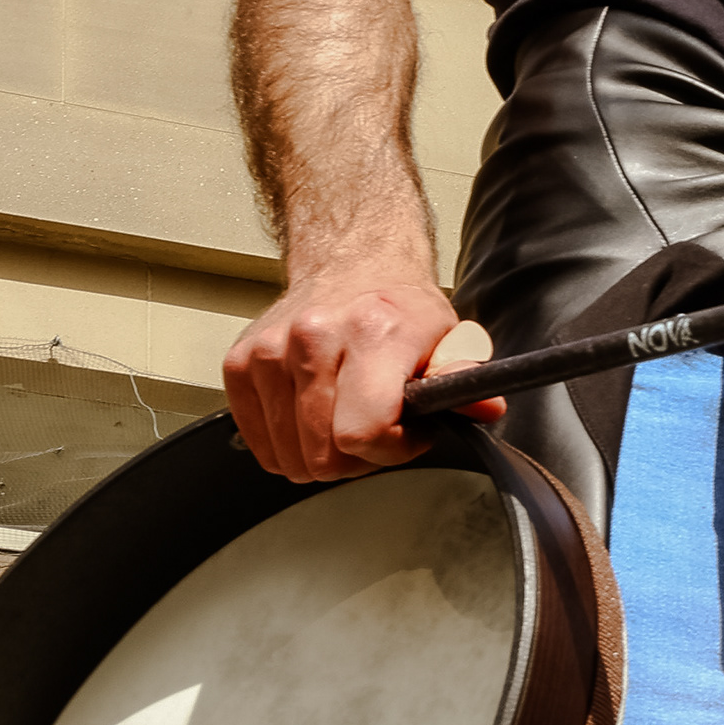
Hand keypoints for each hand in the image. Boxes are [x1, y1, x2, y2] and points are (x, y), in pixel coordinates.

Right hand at [220, 265, 492, 482]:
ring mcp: (269, 352)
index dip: (393, 450)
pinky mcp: (239, 365)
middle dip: (360, 456)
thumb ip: (463, 380)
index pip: (364, 433)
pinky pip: (262, 447)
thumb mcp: (449, 339)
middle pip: (324, 455)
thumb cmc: (400, 309)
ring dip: (323, 452)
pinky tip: (315, 412)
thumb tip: (484, 409)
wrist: (351, 265)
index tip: (409, 432)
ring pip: (291, 458)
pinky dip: (290, 444)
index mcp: (371, 332)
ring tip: (347, 413)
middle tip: (379, 425)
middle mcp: (312, 337)